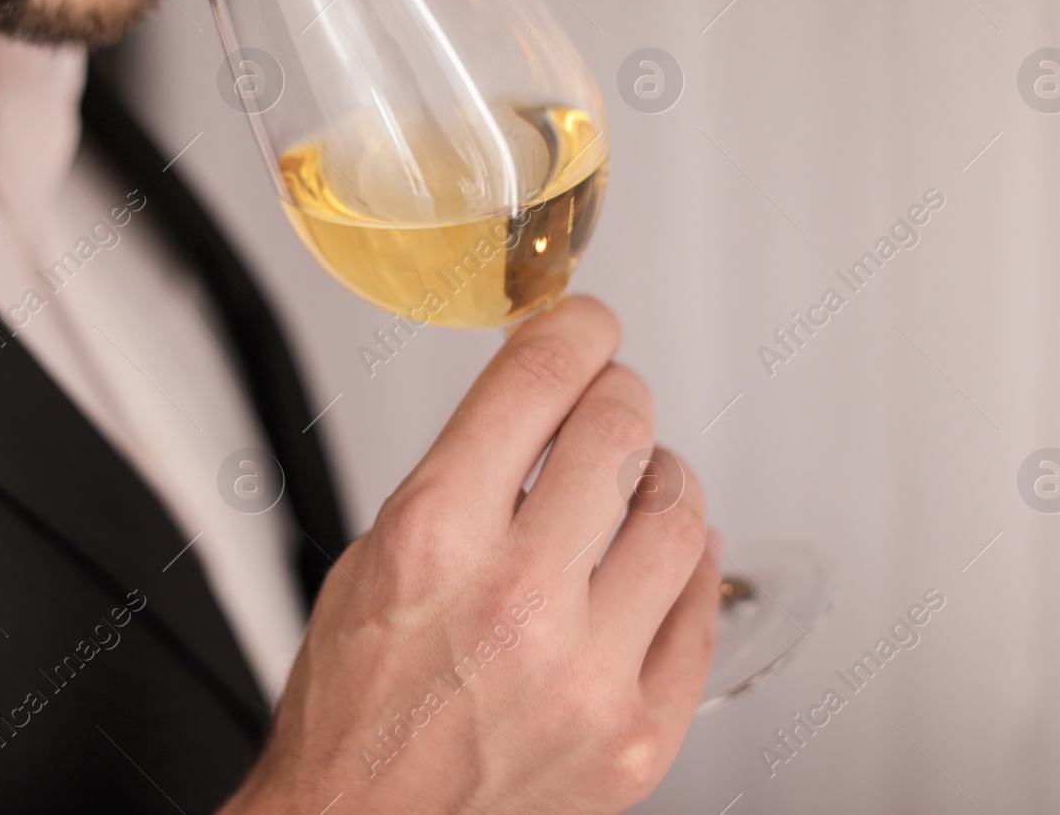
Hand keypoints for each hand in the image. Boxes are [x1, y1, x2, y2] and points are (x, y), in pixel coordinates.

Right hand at [223, 297, 721, 814]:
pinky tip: (653, 562)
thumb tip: (544, 400)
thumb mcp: (375, 554)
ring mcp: (588, 673)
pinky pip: (702, 606)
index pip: (539, 380)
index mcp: (435, 538)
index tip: (589, 325)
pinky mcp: (637, 735)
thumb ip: (465, 474)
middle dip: (618, 396)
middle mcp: (517, 600)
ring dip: (659, 480)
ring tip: (634, 488)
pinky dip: (683, 565)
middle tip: (610, 403)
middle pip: (623, 431)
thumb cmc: (357, 703)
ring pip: (681, 514)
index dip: (577, 329)